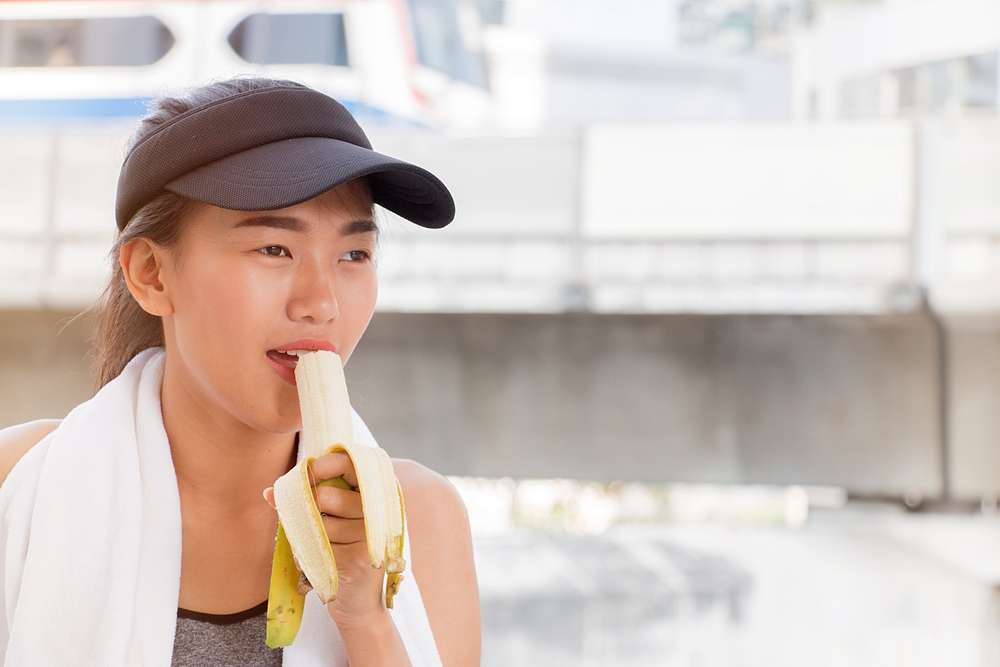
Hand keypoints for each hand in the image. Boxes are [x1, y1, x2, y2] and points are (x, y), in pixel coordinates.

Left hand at [262, 451, 385, 624]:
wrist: (359, 603)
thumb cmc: (340, 553)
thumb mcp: (327, 521)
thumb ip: (305, 502)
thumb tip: (269, 492)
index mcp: (374, 492)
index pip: (350, 463)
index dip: (322, 466)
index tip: (303, 475)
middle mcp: (377, 509)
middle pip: (326, 496)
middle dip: (307, 509)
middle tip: (309, 522)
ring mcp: (370, 534)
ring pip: (318, 524)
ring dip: (307, 537)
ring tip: (319, 548)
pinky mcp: (359, 557)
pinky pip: (316, 547)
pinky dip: (308, 556)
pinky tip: (320, 564)